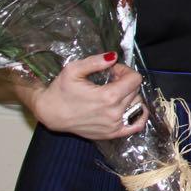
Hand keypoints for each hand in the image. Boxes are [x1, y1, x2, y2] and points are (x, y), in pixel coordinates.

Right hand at [27, 52, 146, 139]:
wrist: (51, 114)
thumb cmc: (60, 91)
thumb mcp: (74, 70)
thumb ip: (96, 62)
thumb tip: (114, 56)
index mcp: (108, 97)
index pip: (135, 79)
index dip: (125, 71)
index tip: (113, 71)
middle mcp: (114, 113)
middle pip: (135, 90)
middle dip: (125, 81)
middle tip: (111, 79)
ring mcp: (115, 125)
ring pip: (136, 104)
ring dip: (130, 95)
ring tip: (114, 92)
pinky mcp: (112, 133)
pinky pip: (136, 126)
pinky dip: (140, 115)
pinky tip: (134, 107)